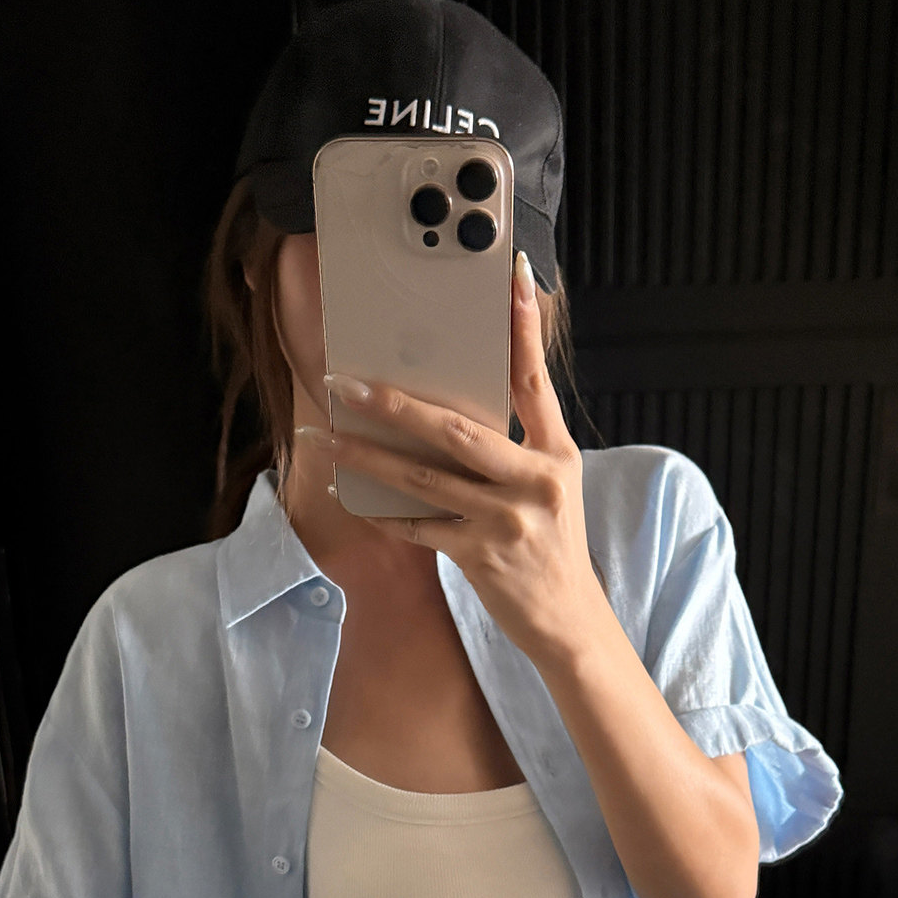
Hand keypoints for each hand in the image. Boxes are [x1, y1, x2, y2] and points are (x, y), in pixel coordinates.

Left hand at [304, 249, 611, 669]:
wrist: (569, 620)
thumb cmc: (553, 545)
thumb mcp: (554, 484)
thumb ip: (519, 443)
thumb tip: (459, 405)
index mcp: (557, 453)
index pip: (534, 380)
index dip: (523, 328)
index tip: (511, 277)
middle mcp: (536, 482)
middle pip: (458, 430)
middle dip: (396, 404)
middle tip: (348, 384)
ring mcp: (507, 521)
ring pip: (424, 479)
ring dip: (368, 457)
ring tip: (328, 436)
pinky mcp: (480, 556)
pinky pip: (418, 526)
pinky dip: (381, 512)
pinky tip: (348, 496)